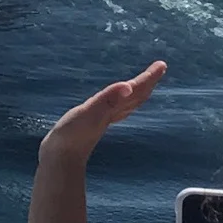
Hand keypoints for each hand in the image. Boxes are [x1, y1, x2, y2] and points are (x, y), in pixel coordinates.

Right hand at [38, 61, 165, 172]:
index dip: (149, 77)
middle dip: (148, 82)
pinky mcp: (93, 123)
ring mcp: (103, 120)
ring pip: (127, 104)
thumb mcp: (90, 113)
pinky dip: (122, 101)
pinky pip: (115, 109)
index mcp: (112, 108)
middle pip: (136, 97)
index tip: (162, 64)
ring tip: (143, 83)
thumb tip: (129, 87)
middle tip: (159, 68)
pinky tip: (117, 103)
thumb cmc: (72, 135)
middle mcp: (112, 113)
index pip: (136, 90)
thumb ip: (108, 99)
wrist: (60, 158)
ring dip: (138, 92)